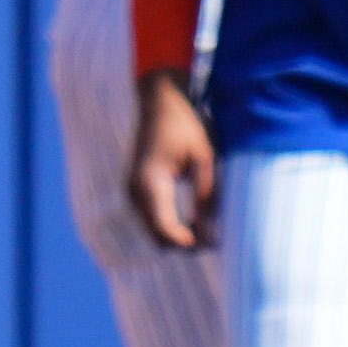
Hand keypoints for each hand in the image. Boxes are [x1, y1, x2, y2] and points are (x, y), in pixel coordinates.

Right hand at [130, 74, 218, 249]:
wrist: (160, 101)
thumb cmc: (186, 125)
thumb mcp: (204, 158)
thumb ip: (206, 195)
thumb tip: (209, 232)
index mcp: (150, 182)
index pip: (164, 228)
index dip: (188, 242)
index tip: (213, 244)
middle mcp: (134, 190)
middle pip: (156, 236)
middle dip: (184, 242)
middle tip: (215, 239)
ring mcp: (132, 190)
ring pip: (153, 230)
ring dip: (177, 235)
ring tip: (208, 229)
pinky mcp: (136, 189)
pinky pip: (152, 218)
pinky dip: (171, 225)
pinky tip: (194, 219)